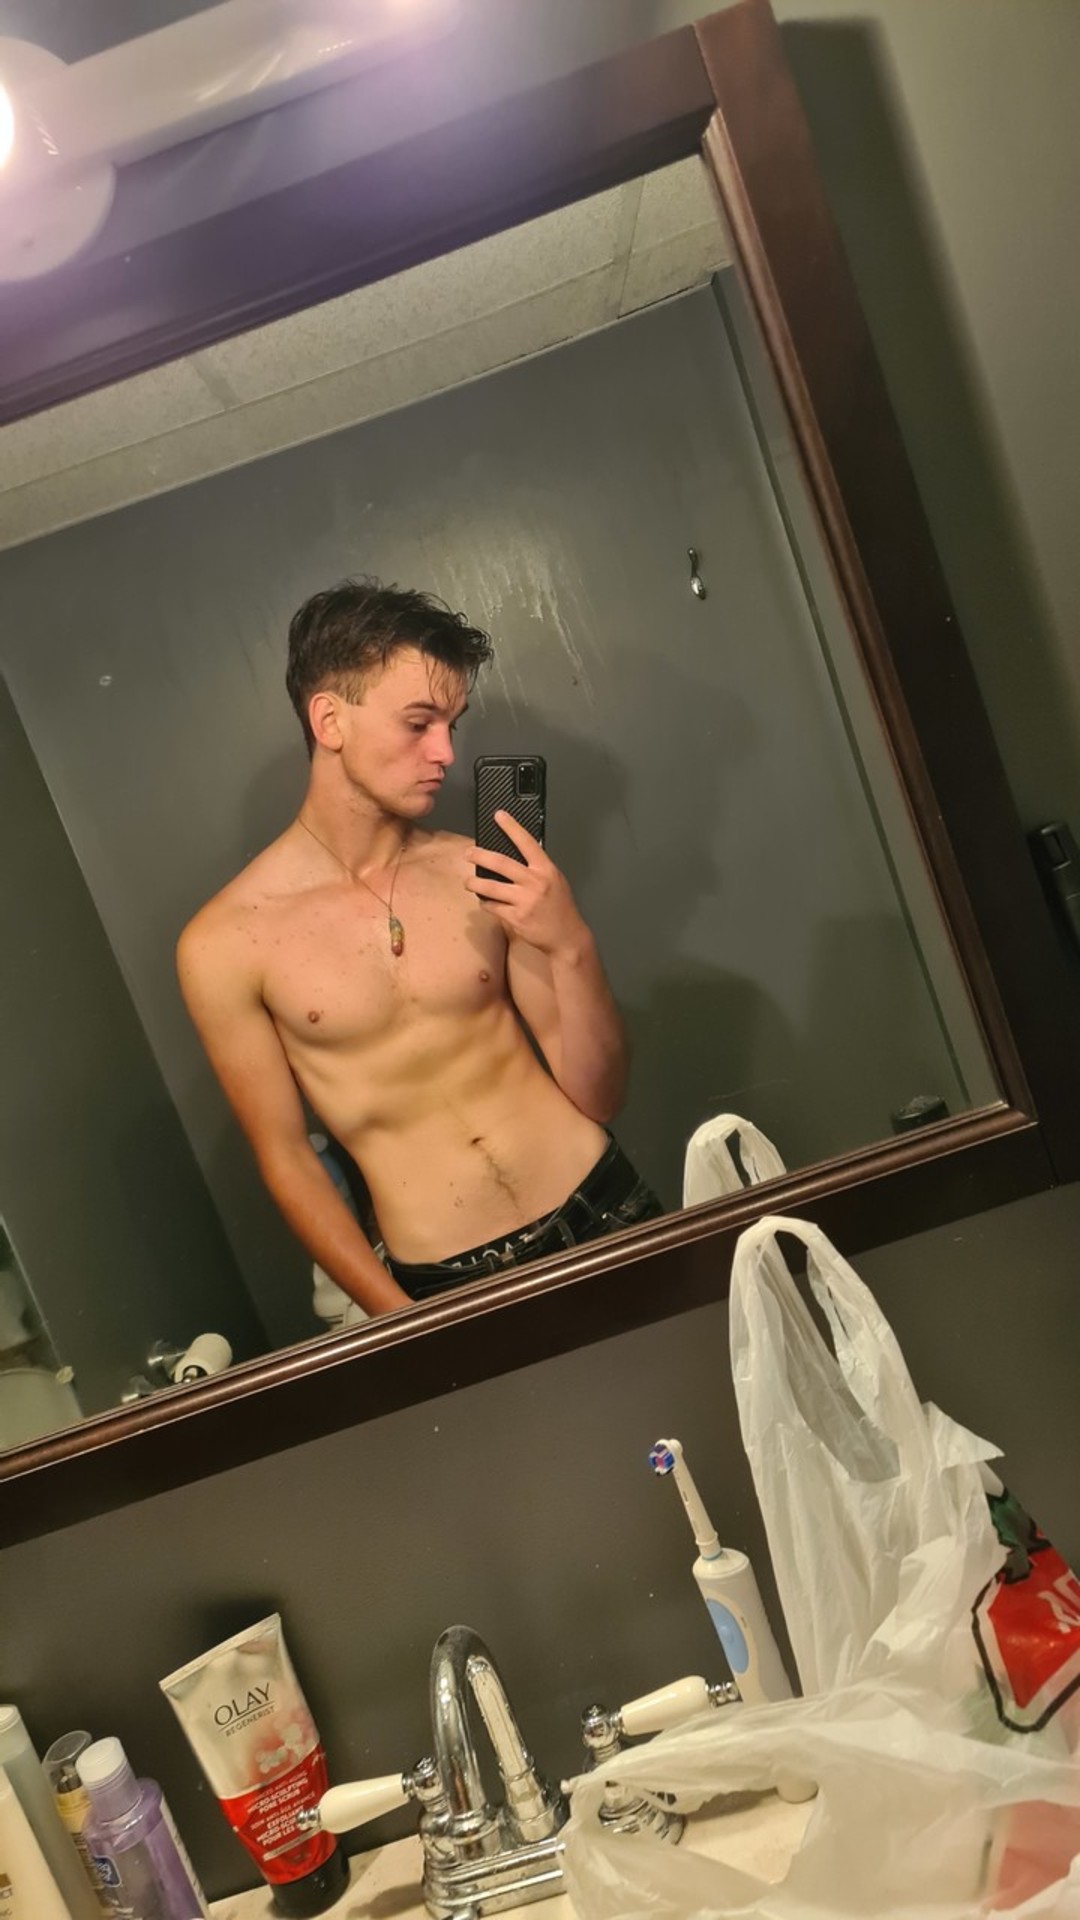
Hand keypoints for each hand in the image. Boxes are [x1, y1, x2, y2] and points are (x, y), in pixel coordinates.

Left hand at [466, 811, 587, 957]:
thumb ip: (538, 868)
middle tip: (468, 853)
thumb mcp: (555, 880)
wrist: (567, 937)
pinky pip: (493, 906)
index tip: (499, 815)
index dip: (512, 827)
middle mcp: (535, 882)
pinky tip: (485, 901)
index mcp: (545, 870)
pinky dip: (486, 903)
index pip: (526, 842)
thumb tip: (517, 854)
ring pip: (491, 887)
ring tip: (468, 881)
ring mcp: (525, 901)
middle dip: (480, 855)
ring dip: (474, 883)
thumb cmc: (561, 907)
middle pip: (501, 863)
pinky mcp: (516, 918)